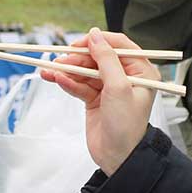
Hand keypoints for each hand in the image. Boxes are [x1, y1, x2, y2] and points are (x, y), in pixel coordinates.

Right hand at [41, 27, 157, 174]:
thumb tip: (95, 36)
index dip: (99, 41)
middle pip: (98, 57)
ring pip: (85, 71)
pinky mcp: (95, 100)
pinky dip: (68, 82)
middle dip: (78, 58)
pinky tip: (56, 79)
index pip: (119, 45)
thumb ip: (106, 59)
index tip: (80, 43)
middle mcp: (126, 77)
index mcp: (141, 71)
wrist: (118, 157)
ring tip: (50, 70)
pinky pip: (80, 85)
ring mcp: (109, 89)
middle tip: (60, 60)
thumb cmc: (126, 125)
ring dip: (68, 70)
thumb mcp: (118, 87)